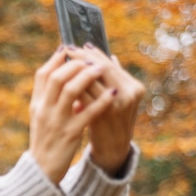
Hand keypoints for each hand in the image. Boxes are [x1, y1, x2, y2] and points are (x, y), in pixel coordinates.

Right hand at [29, 47, 117, 183]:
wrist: (41, 171)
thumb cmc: (46, 142)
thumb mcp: (43, 117)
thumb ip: (50, 99)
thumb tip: (65, 77)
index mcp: (37, 105)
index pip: (43, 74)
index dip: (56, 59)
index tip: (69, 49)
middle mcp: (44, 110)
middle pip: (57, 78)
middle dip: (75, 64)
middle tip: (91, 59)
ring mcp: (56, 122)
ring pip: (71, 92)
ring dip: (88, 77)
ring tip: (101, 70)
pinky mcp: (70, 134)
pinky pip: (87, 114)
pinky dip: (100, 102)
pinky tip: (112, 94)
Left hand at [67, 45, 144, 175]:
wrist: (112, 149)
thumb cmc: (111, 120)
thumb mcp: (116, 98)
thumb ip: (112, 78)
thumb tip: (105, 54)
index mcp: (135, 87)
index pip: (111, 64)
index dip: (93, 54)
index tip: (77, 46)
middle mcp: (130, 94)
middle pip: (103, 68)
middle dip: (83, 58)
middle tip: (67, 48)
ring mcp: (118, 105)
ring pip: (93, 80)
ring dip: (75, 70)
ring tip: (62, 62)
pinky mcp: (103, 114)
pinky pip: (84, 96)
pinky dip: (72, 87)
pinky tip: (61, 81)